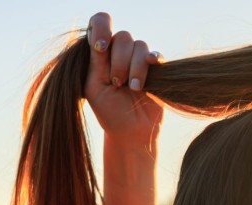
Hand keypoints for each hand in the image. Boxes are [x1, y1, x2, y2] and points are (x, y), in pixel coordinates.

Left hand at [85, 12, 164, 142]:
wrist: (133, 132)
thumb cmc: (110, 113)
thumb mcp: (95, 87)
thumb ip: (96, 62)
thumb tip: (99, 39)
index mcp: (101, 55)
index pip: (100, 25)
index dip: (101, 29)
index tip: (100, 49)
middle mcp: (119, 53)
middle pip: (122, 37)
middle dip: (120, 61)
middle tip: (117, 83)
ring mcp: (138, 61)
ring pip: (140, 46)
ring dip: (136, 68)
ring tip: (134, 89)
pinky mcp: (155, 70)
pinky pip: (156, 55)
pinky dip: (154, 59)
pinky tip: (153, 68)